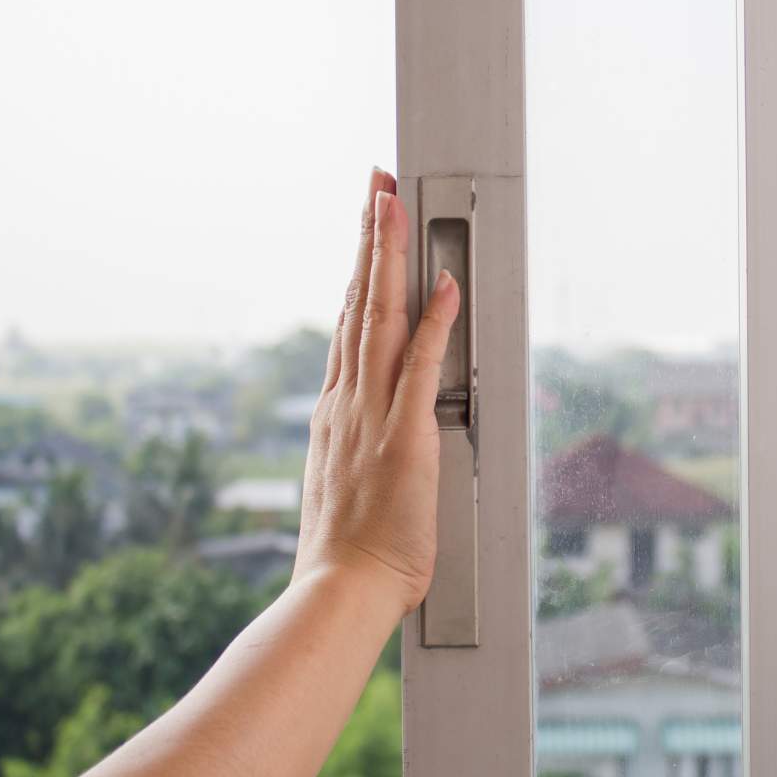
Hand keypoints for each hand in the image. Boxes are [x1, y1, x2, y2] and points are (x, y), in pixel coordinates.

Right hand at [295, 168, 460, 614]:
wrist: (339, 592)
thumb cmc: (349, 556)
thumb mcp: (345, 487)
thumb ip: (357, 449)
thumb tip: (367, 437)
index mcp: (334, 413)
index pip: (347, 326)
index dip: (355, 274)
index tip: (362, 233)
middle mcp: (346, 402)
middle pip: (357, 303)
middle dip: (368, 239)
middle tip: (375, 185)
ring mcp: (371, 415)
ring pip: (379, 319)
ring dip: (387, 257)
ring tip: (390, 202)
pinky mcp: (404, 437)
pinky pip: (420, 368)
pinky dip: (433, 323)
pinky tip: (441, 285)